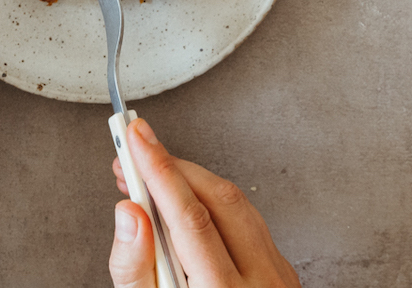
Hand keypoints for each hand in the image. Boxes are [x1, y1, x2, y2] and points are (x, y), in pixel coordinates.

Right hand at [108, 119, 300, 287]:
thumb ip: (134, 268)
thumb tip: (130, 214)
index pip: (189, 217)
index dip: (158, 170)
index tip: (136, 138)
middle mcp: (260, 283)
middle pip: (217, 200)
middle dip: (171, 167)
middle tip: (134, 150)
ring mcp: (277, 277)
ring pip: (236, 204)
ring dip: (192, 181)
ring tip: (152, 176)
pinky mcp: (281, 272)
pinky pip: (248, 221)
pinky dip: (214, 203)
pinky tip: (187, 202)